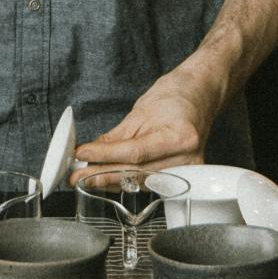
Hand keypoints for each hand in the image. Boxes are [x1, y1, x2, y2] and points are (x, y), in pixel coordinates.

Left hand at [71, 65, 225, 175]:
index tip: (82, 155)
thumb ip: (115, 137)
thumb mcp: (141, 111)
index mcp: (179, 136)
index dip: (104, 156)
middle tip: (76, 177)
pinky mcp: (184, 176)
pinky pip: (149, 183)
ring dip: (110, 181)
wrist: (201, 95)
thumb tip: (89, 153)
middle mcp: (188, 157)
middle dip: (102, 175)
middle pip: (137, 172)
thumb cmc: (176, 96)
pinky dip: (126, 181)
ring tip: (86, 179)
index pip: (135, 152)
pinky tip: (107, 180)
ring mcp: (189, 170)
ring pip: (141, 182)